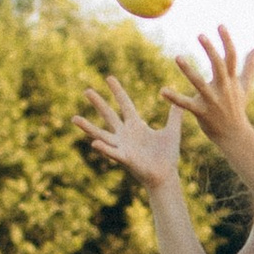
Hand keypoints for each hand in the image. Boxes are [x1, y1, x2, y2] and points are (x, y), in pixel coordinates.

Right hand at [77, 73, 183, 190]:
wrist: (167, 176)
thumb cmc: (167, 156)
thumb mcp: (172, 131)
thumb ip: (175, 115)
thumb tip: (179, 98)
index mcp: (135, 125)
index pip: (125, 104)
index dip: (117, 91)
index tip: (109, 77)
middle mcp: (125, 134)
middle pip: (109, 115)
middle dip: (98, 103)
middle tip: (86, 91)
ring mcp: (122, 146)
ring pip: (102, 134)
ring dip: (88, 127)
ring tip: (74, 118)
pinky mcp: (125, 159)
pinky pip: (112, 153)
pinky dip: (104, 148)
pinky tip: (93, 143)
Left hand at [169, 24, 253, 159]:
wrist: (235, 134)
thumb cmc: (238, 107)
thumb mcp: (245, 86)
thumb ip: (249, 66)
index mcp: (232, 80)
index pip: (231, 56)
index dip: (227, 40)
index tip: (220, 25)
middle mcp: (223, 88)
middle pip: (218, 66)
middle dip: (210, 50)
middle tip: (200, 35)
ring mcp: (213, 100)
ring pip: (200, 84)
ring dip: (189, 71)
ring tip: (177, 57)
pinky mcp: (202, 112)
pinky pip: (186, 104)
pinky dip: (174, 98)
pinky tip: (162, 91)